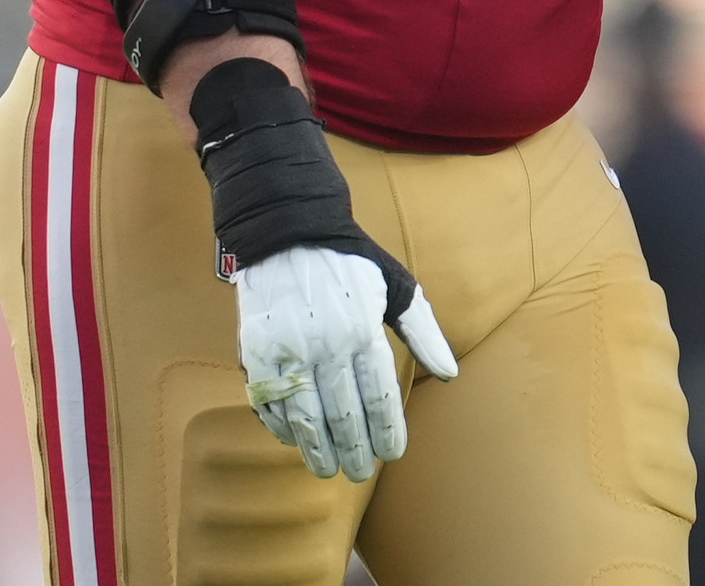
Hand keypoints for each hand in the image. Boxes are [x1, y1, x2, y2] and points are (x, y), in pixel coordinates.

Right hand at [235, 245, 458, 481]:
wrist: (287, 232)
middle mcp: (326, 345)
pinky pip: (269, 403)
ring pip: (305, 416)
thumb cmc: (349, 262)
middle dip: (354, 450)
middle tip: (361, 472)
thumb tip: (449, 373)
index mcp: (364, 330)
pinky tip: (295, 440)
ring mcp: (287, 351)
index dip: (387, 431)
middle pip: (343, 414)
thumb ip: (423, 331)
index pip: (379, 396)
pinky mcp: (255, 352)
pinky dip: (281, 427)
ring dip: (317, 449)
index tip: (393, 454)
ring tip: (328, 470)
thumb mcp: (397, 285)